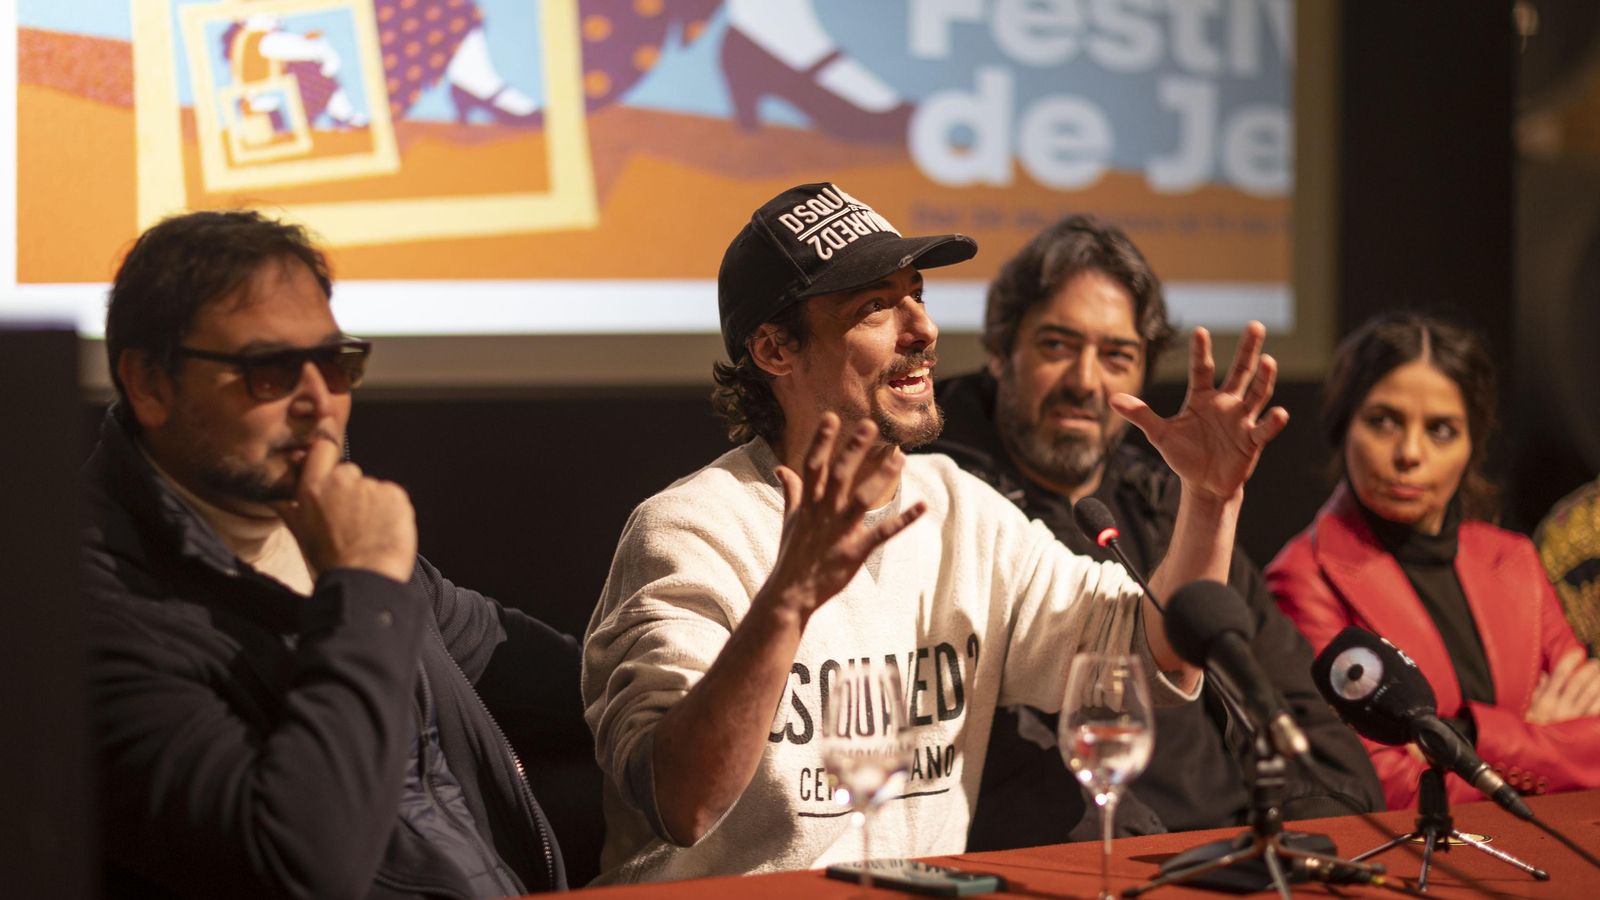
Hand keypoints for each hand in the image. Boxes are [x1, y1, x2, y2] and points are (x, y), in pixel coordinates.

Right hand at [271, 437, 416, 582]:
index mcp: (313, 488)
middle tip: (350, 519)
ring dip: (372, 503)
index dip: (328, 458)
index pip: (323, 449)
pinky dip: (391, 510)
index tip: (332, 473)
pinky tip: (384, 530)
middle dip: (351, 490)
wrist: (363, 578)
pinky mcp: (395, 494)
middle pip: (349, 472)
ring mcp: (370, 486)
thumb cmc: (329, 562)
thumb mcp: (300, 534)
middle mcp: (341, 480)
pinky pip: (393, 496)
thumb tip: (273, 496)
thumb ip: (288, 509)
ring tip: (368, 530)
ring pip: (372, 487)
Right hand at [757, 414, 925, 624]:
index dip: (822, 441)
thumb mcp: (791, 520)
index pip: (813, 465)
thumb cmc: (792, 554)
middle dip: (854, 450)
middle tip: (871, 425)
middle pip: (840, 475)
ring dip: (881, 477)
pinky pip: (882, 533)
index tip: (832, 416)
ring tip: (900, 457)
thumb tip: (781, 468)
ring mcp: (839, 533)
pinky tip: (922, 507)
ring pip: (861, 499)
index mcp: (808, 504)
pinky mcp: (854, 552)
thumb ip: (792, 492)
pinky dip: (903, 520)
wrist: (790, 594)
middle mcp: (823, 514)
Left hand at [1110, 321, 1288, 501]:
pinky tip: (1279, 413)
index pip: (1201, 369)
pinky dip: (1272, 422)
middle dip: (1248, 350)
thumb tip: (1113, 399)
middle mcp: (1225, 403)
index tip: (1199, 330)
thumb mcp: (1160, 434)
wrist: (1204, 485)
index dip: (1200, 351)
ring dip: (1263, 379)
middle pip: (1239, 371)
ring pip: (1256, 394)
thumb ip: (1141, 415)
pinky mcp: (1252, 440)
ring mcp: (1241, 420)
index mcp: (1201, 397)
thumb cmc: (1184, 455)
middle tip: (1255, 325)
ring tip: (1268, 361)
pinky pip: (1264, 428)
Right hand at [1526, 650, 1599, 723]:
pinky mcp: (1584, 726)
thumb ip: (1538, 690)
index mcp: (1545, 700)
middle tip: (1596, 662)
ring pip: (1591, 694)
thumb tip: (1544, 675)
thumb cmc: (1535, 726)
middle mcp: (1560, 708)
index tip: (1578, 651)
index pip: (1560, 676)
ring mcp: (1574, 717)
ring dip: (1599, 681)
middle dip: (1589, 669)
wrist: (1540, 752)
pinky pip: (1597, 710)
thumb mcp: (1531, 706)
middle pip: (1578, 683)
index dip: (1570, 661)